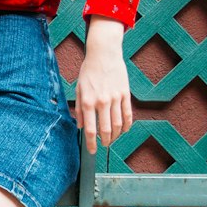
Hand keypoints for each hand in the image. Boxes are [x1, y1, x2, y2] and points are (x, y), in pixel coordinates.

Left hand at [74, 17, 133, 155]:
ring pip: (118, 125)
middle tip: (104, 145)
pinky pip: (128, 114)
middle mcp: (102, 102)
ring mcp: (115, 98)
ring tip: (112, 139)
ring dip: (116, 136)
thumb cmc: (88, 71)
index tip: (92, 151)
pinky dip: (127, 125)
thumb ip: (79, 109)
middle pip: (106, 130)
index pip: (90, 129)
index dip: (91, 144)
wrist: (104, 54)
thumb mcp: (78, 89)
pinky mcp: (125, 94)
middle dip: (105, 142)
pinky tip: (124, 130)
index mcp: (88, 102)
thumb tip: (80, 126)